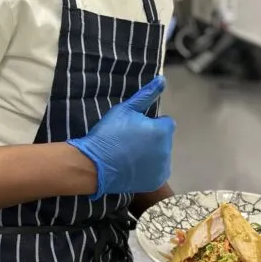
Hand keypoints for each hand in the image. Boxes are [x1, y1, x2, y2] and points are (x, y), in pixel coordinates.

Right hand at [68, 77, 174, 199]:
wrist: (94, 165)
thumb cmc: (109, 134)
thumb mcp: (125, 110)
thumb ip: (146, 95)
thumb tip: (162, 79)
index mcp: (162, 130)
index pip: (165, 122)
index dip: (150, 123)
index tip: (134, 128)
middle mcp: (166, 150)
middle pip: (163, 139)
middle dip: (152, 138)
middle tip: (130, 141)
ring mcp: (162, 168)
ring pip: (161, 155)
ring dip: (151, 153)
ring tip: (130, 155)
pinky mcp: (156, 181)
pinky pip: (157, 170)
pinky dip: (149, 169)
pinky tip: (133, 167)